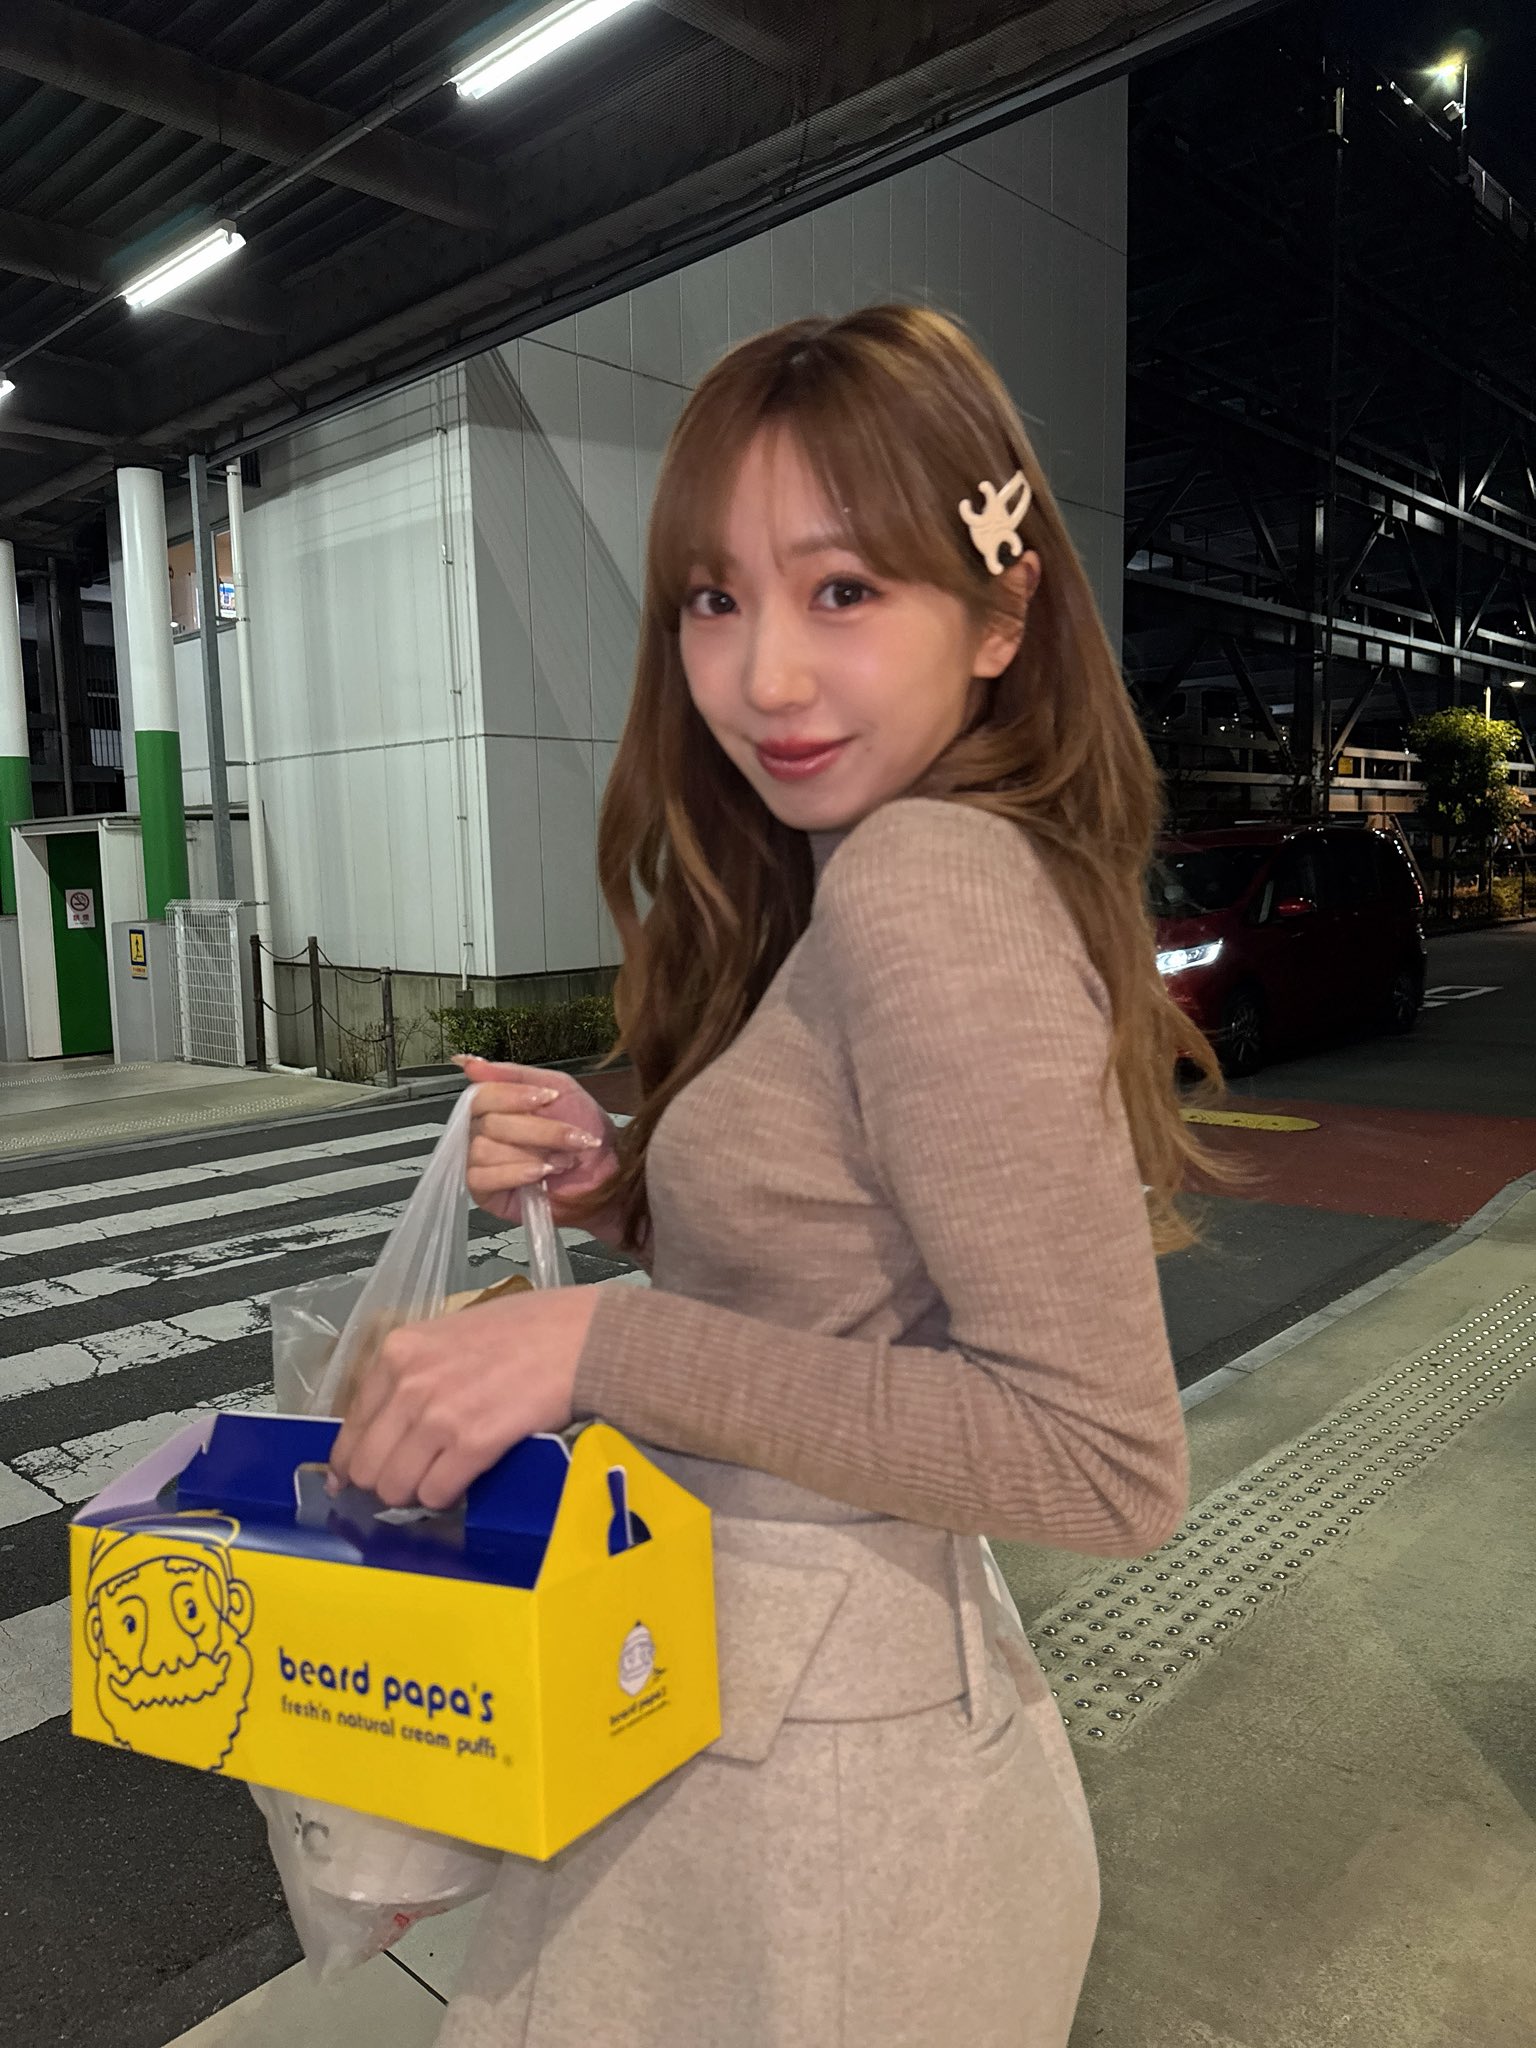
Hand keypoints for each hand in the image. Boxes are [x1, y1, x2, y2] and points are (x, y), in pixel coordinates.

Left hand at [327, 1286, 600, 1509]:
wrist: (581, 1337)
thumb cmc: (525, 1332)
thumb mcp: (450, 1337)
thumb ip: (414, 1375)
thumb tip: (387, 1428)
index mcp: (397, 1353)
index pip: (351, 1428)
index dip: (355, 1462)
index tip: (361, 1478)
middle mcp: (408, 1383)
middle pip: (366, 1466)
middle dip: (385, 1483)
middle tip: (411, 1483)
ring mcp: (439, 1415)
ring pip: (395, 1486)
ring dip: (415, 1494)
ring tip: (440, 1482)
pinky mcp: (473, 1442)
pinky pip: (435, 1493)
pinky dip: (446, 1498)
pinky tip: (462, 1483)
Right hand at [454, 1055, 615, 1222]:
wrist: (606, 1171)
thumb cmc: (584, 1128)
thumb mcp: (558, 1087)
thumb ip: (513, 1075)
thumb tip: (468, 1062)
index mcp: (495, 1105)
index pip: (480, 1095)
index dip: (512, 1096)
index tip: (548, 1098)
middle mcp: (481, 1132)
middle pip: (489, 1123)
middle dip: (538, 1131)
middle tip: (570, 1138)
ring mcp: (478, 1163)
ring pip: (485, 1150)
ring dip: (532, 1155)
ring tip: (560, 1161)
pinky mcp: (483, 1193)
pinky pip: (480, 1178)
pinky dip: (515, 1173)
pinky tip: (540, 1175)